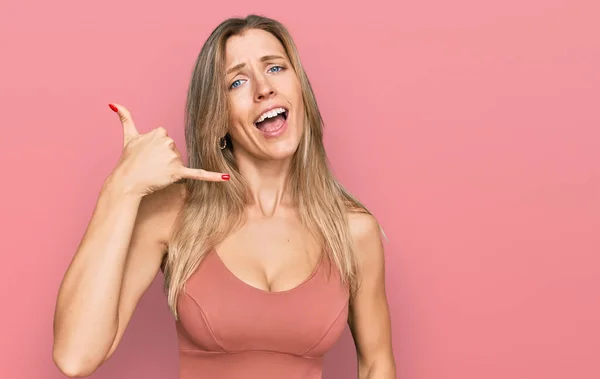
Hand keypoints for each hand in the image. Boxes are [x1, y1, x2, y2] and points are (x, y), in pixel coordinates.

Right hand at [108, 103, 228, 196]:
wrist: (126, 181)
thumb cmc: (128, 160)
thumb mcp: (128, 137)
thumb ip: (125, 118)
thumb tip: (113, 103)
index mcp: (160, 131)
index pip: (167, 139)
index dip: (158, 149)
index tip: (148, 154)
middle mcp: (168, 142)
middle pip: (174, 150)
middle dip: (164, 159)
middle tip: (151, 165)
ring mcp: (173, 157)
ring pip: (179, 161)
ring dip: (169, 168)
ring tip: (155, 172)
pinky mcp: (177, 172)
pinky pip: (198, 174)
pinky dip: (213, 177)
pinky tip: (226, 179)